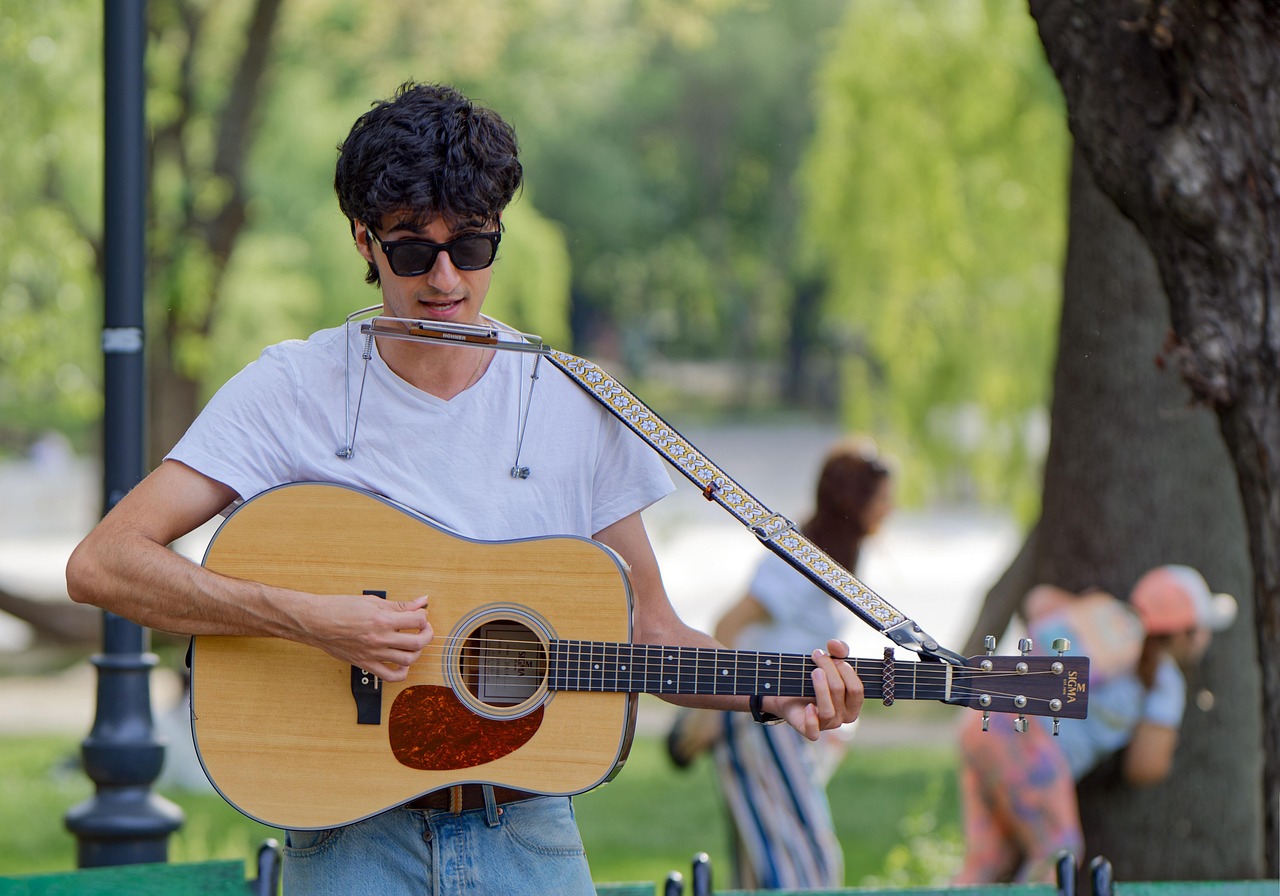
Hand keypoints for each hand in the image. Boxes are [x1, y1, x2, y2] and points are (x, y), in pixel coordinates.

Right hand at [298, 593, 432, 681]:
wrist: (317, 623)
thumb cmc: (340, 608)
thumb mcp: (372, 601)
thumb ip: (399, 605)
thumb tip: (421, 601)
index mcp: (382, 620)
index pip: (417, 620)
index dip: (423, 616)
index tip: (419, 614)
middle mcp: (379, 639)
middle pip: (417, 642)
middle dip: (427, 634)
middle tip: (423, 628)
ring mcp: (373, 654)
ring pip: (408, 660)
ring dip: (417, 651)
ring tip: (413, 643)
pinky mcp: (366, 664)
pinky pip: (390, 676)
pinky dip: (402, 672)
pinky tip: (402, 663)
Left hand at [772, 638, 863, 739]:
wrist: (789, 693)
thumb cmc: (815, 679)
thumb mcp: (830, 662)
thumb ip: (838, 651)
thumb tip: (835, 645)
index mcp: (853, 703)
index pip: (856, 689)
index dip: (846, 671)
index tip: (833, 656)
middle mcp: (843, 717)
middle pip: (841, 693)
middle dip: (830, 670)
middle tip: (817, 655)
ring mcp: (827, 725)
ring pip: (828, 711)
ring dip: (820, 688)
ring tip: (814, 671)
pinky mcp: (810, 730)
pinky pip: (813, 731)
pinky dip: (811, 719)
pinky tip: (808, 706)